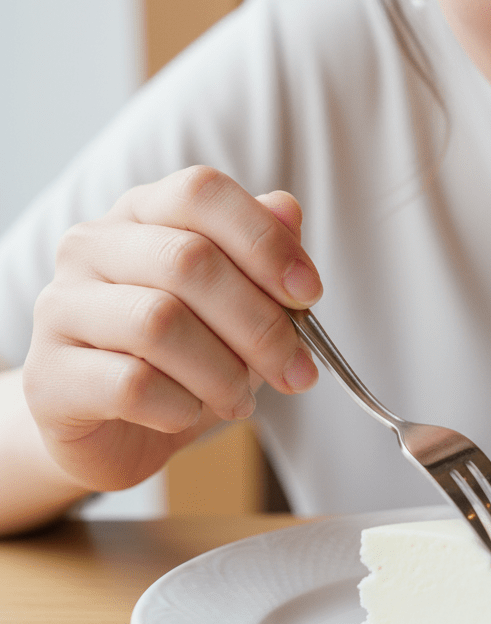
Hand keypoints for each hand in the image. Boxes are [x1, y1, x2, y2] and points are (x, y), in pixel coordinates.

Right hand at [22, 167, 320, 491]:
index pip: (201, 192)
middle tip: (297, 370)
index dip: (264, 240)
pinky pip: (130, 384)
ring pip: (159, 322)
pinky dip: (179, 406)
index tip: (309, 294)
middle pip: (189, 261)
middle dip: (261, 324)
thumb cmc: (186, 356)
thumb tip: (288, 211)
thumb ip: (263, 255)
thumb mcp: (239, 303)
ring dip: (223, 372)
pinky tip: (189, 414)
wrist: (116, 431)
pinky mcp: (48, 375)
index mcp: (144, 212)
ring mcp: (62, 306)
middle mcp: (93, 246)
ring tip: (240, 400)